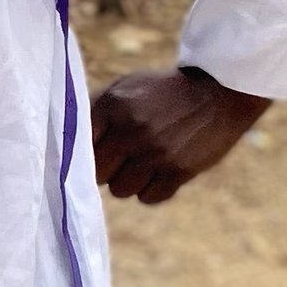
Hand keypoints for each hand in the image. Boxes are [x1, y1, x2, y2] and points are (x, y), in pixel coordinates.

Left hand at [89, 65, 268, 205]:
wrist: (218, 92)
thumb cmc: (164, 93)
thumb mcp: (127, 88)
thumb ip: (97, 111)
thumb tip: (67, 141)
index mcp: (113, 106)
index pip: (81, 146)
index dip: (89, 152)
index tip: (99, 152)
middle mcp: (132, 130)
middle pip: (98, 174)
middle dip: (108, 169)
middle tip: (124, 157)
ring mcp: (155, 153)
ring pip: (120, 190)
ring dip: (130, 181)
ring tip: (144, 162)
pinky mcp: (178, 171)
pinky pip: (148, 198)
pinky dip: (152, 190)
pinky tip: (161, 171)